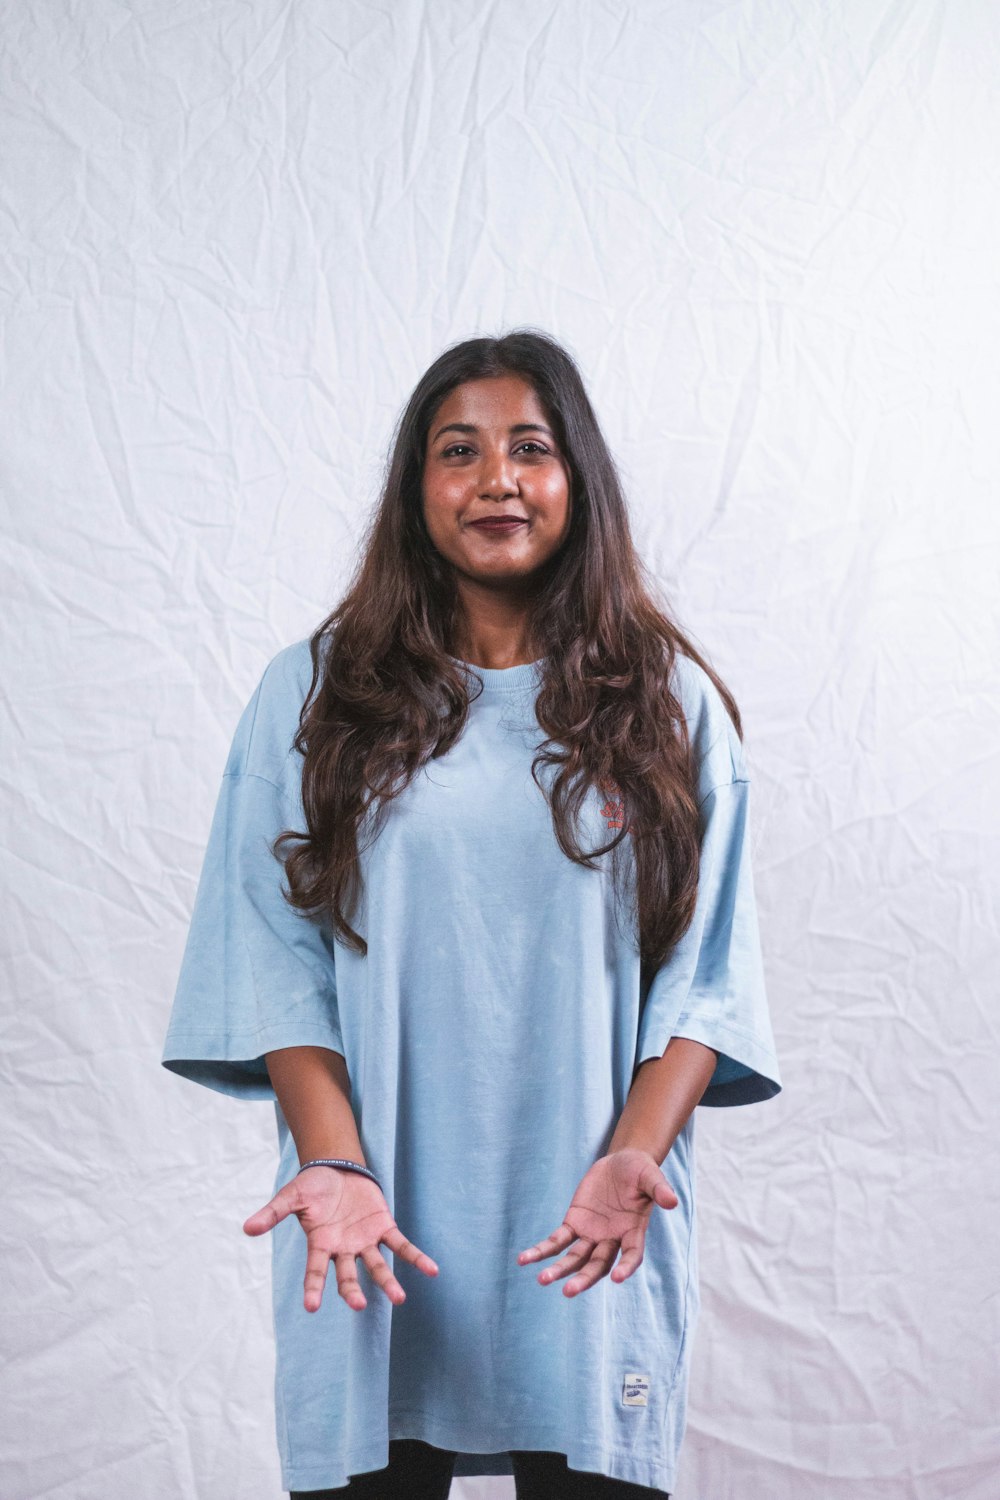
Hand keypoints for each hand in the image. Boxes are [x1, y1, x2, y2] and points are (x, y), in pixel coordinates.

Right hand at [243, 1166, 438, 1312]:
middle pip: (347, 1275)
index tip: (311, 1307)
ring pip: (377, 1266)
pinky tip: (432, 1270)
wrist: (336, 1168)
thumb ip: (272, 1213)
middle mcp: (343, 1249)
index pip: (315, 1271)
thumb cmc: (312, 1186)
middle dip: (351, 1291)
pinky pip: (401, 1245)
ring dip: (387, 1282)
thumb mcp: (291, 1196)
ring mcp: (364, 1241)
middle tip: (358, 1305)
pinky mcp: (383, 1227)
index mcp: (320, 1244)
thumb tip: (246, 1228)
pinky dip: (415, 1257)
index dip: (313, 1288)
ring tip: (399, 1298)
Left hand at [516, 1148, 677, 1295]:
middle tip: (568, 1292)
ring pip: (575, 1258)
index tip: (618, 1279)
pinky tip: (524, 1259)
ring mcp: (591, 1235)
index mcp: (633, 1232)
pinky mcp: (574, 1224)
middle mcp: (612, 1240)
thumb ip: (659, 1189)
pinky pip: (556, 1241)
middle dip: (584, 1279)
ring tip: (542, 1279)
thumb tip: (673, 1201)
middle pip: (598, 1265)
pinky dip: (541, 1250)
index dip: (626, 1267)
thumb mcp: (650, 1175)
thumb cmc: (640, 1171)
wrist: (620, 1163)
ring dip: (559, 1270)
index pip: (631, 1255)